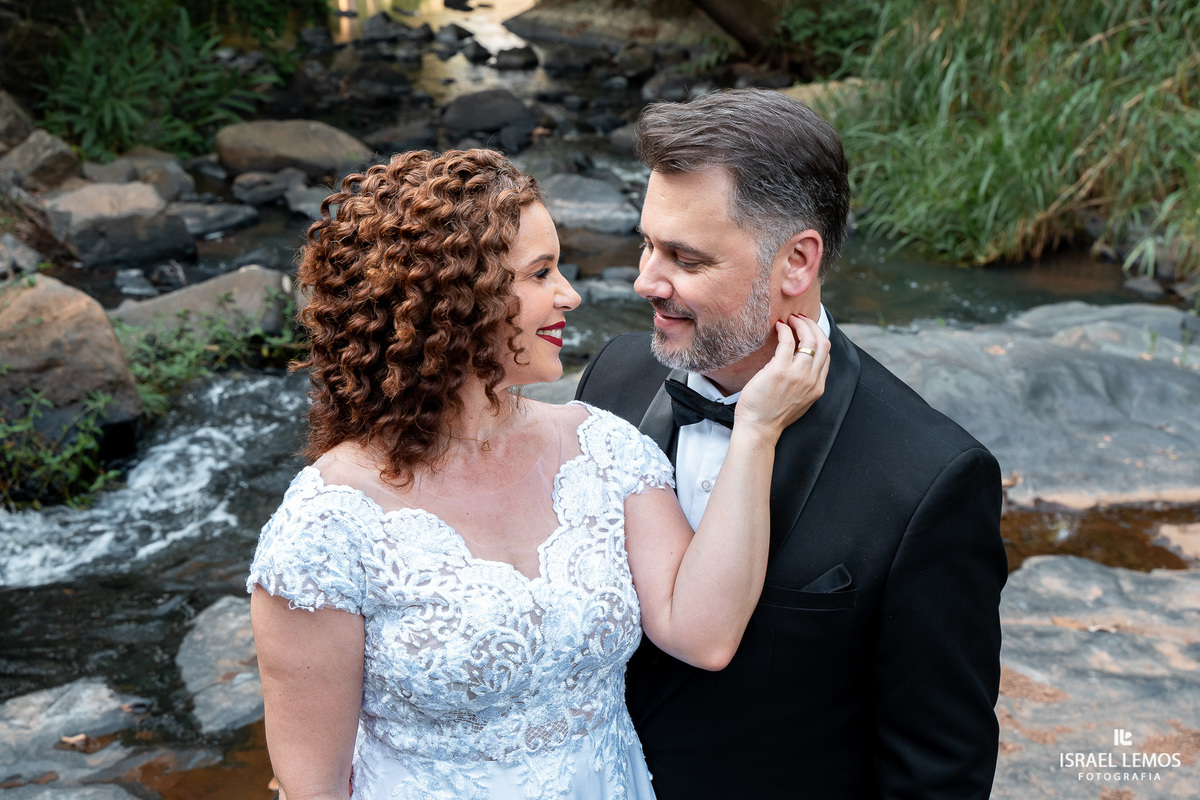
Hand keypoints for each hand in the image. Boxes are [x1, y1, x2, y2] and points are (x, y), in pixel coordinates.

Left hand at [734, 314, 829, 438]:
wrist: (759, 429)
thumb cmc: (771, 415)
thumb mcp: (797, 401)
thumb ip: (803, 383)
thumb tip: (798, 364)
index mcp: (817, 387)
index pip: (826, 355)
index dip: (818, 338)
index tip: (807, 330)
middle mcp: (811, 380)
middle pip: (823, 343)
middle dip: (813, 326)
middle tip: (800, 319)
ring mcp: (797, 375)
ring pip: (810, 339)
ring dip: (801, 324)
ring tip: (790, 319)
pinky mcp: (780, 371)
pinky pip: (788, 341)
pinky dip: (785, 330)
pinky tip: (779, 327)